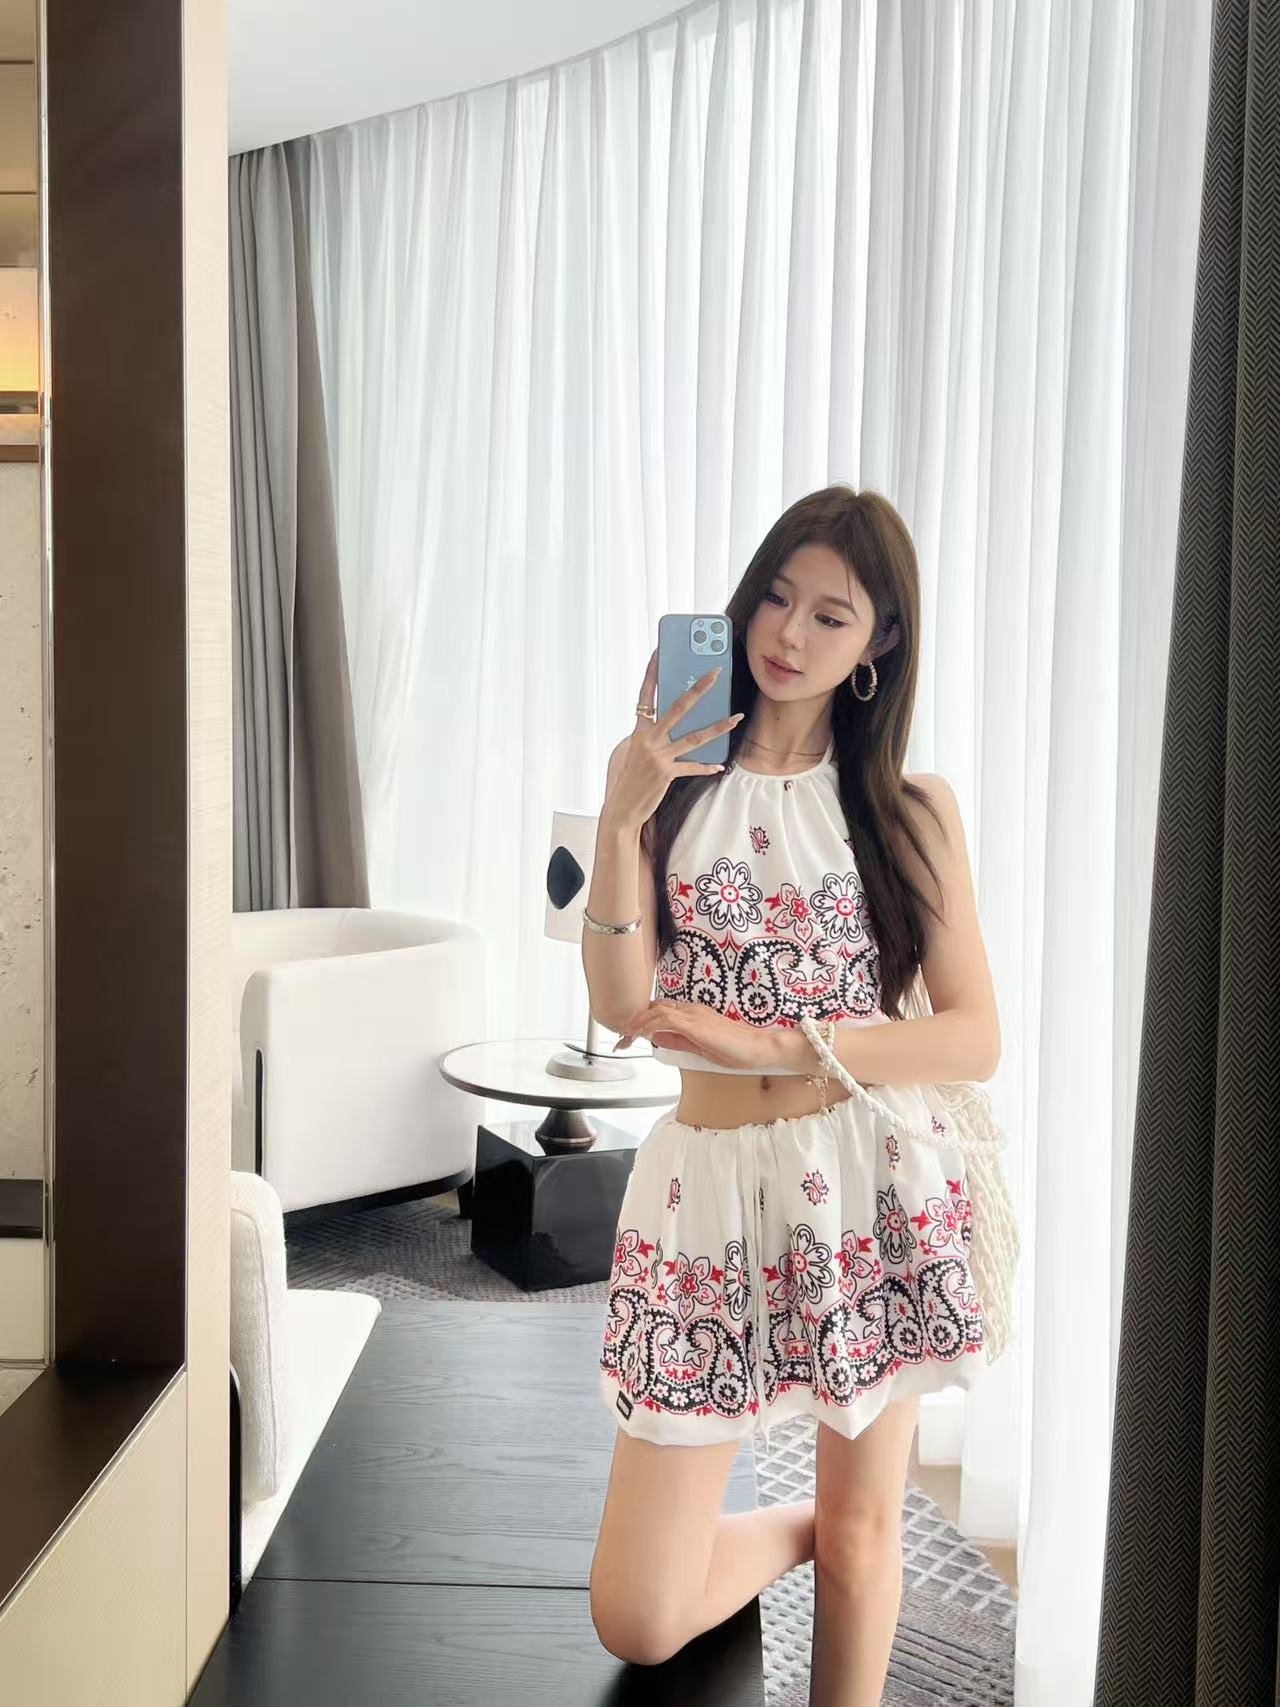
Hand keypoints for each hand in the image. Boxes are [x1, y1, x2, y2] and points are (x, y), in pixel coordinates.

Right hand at [601, 648, 744, 829]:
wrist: (622, 808)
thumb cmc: (630, 778)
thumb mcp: (637, 751)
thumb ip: (654, 735)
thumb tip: (678, 723)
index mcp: (638, 730)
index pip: (646, 695)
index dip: (652, 673)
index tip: (659, 652)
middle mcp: (648, 739)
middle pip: (678, 708)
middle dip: (699, 689)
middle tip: (715, 673)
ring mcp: (657, 756)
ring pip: (694, 737)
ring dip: (719, 727)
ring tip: (737, 717)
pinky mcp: (666, 774)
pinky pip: (692, 767)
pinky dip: (706, 766)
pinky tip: (719, 765)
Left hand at [612, 1000, 790, 1069]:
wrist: (758, 1048)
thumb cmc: (737, 1050)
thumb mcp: (700, 1048)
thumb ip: (678, 1042)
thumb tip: (657, 1038)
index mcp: (694, 1015)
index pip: (661, 1013)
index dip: (642, 1022)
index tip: (629, 1037)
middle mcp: (692, 1010)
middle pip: (655, 1009)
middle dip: (635, 1023)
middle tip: (621, 1040)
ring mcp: (694, 1015)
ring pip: (656, 1012)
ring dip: (638, 1025)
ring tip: (625, 1039)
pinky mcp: (696, 1024)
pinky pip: (665, 1020)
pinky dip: (649, 1026)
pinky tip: (640, 1035)